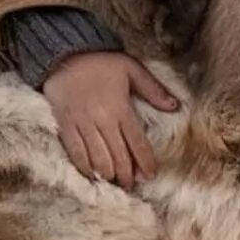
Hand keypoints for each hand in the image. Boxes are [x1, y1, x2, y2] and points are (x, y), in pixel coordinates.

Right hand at [41, 51, 180, 185]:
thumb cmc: (101, 61)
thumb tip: (175, 106)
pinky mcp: (65, 125)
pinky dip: (85, 167)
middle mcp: (102, 120)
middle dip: (126, 175)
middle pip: (117, 156)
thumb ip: (153, 89)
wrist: (64, 54)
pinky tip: (92, 175)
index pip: (136, 142)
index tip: (150, 175)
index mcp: (121, 108)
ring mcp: (82, 124)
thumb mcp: (132, 68)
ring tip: (115, 182)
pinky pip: (75, 152)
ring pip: (97, 158)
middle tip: (131, 185)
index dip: (145, 162)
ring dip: (108, 174)